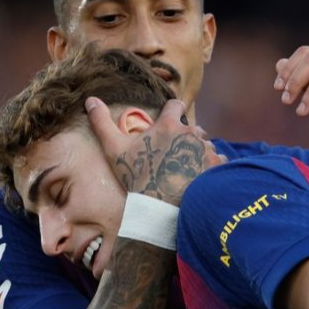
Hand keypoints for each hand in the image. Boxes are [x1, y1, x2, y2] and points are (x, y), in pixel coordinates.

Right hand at [85, 97, 226, 205]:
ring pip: (206, 145)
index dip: (172, 111)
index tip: (169, 122)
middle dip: (185, 139)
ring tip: (186, 172)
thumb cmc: (137, 178)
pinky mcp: (217, 165)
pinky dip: (212, 168)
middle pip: (192, 128)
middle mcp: (190, 132)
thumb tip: (89, 99)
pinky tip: (200, 180)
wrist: (162, 209)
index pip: (176, 104)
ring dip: (198, 154)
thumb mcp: (115, 150)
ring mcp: (206, 149)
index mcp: (168, 125)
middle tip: (173, 158)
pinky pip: (218, 161)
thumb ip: (102, 123)